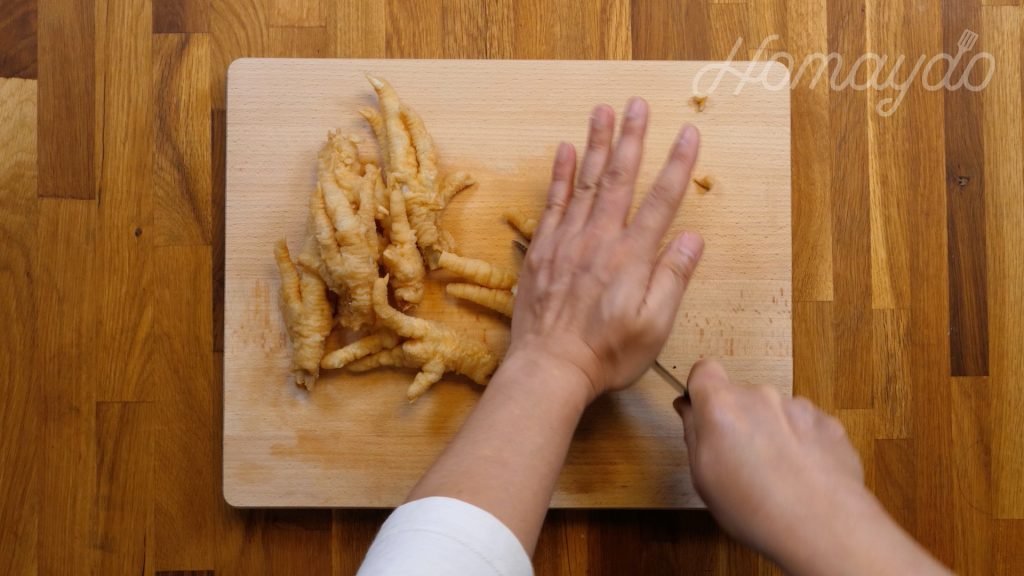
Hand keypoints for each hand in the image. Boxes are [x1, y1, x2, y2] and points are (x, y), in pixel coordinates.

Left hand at [508, 98, 704, 401]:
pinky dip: (559, 175)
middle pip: (619, 179)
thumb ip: (672, 279)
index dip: (677, 166)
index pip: (661, 201)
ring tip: (603, 111)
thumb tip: (692, 239)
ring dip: (596, 144)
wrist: (549, 369)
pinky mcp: (542, 251)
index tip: (689, 134)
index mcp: (631, 257)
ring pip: (584, 182)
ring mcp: (567, 242)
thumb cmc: (606, 354)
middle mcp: (599, 240)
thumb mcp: (653, 327)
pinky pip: (552, 203)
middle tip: (638, 104)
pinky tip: (564, 150)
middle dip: (632, 138)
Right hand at [677, 360, 864, 557]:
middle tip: (741, 462)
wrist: (823, 528)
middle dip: (739, 421)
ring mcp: (799, 408)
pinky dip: (801, 444)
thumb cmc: (755, 509)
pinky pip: (805, 426)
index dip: (701, 390)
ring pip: (775, 412)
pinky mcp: (828, 424)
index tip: (703, 414)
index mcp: (723, 406)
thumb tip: (689, 409)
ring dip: (772, 433)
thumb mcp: (703, 478)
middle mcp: (761, 397)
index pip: (704, 370)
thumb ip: (693, 433)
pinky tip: (802, 477)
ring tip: (777, 476)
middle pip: (741, 397)